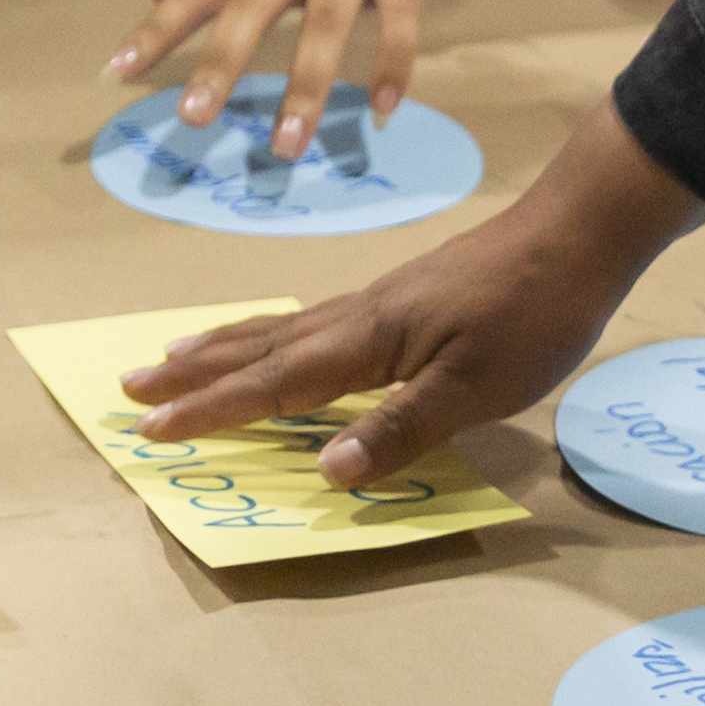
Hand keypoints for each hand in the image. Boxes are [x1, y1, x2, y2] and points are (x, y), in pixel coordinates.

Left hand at [112, 0, 476, 153]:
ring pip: (324, 25)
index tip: (116, 72)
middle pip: (252, 9)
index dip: (156, 30)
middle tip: (193, 118)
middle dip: (221, 63)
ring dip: (307, 87)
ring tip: (287, 143)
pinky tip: (383, 107)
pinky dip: (393, 62)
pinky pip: (400, 18)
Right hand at [121, 102, 704, 483]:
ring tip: (172, 357)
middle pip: (258, 347)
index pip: (273, 383)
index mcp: (369, 340)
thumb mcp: (478, 385)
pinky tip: (274, 339)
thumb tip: (326, 472)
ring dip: (221, 348)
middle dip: (193, 373)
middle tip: (127, 386)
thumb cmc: (535, 311)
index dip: (211, 410)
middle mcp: (359, 317)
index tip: (151, 430)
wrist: (577, 233)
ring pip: (280, 328)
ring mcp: (378, 303)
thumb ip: (401, 428)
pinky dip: (268, 334)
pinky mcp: (402, 298)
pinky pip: (309, 321)